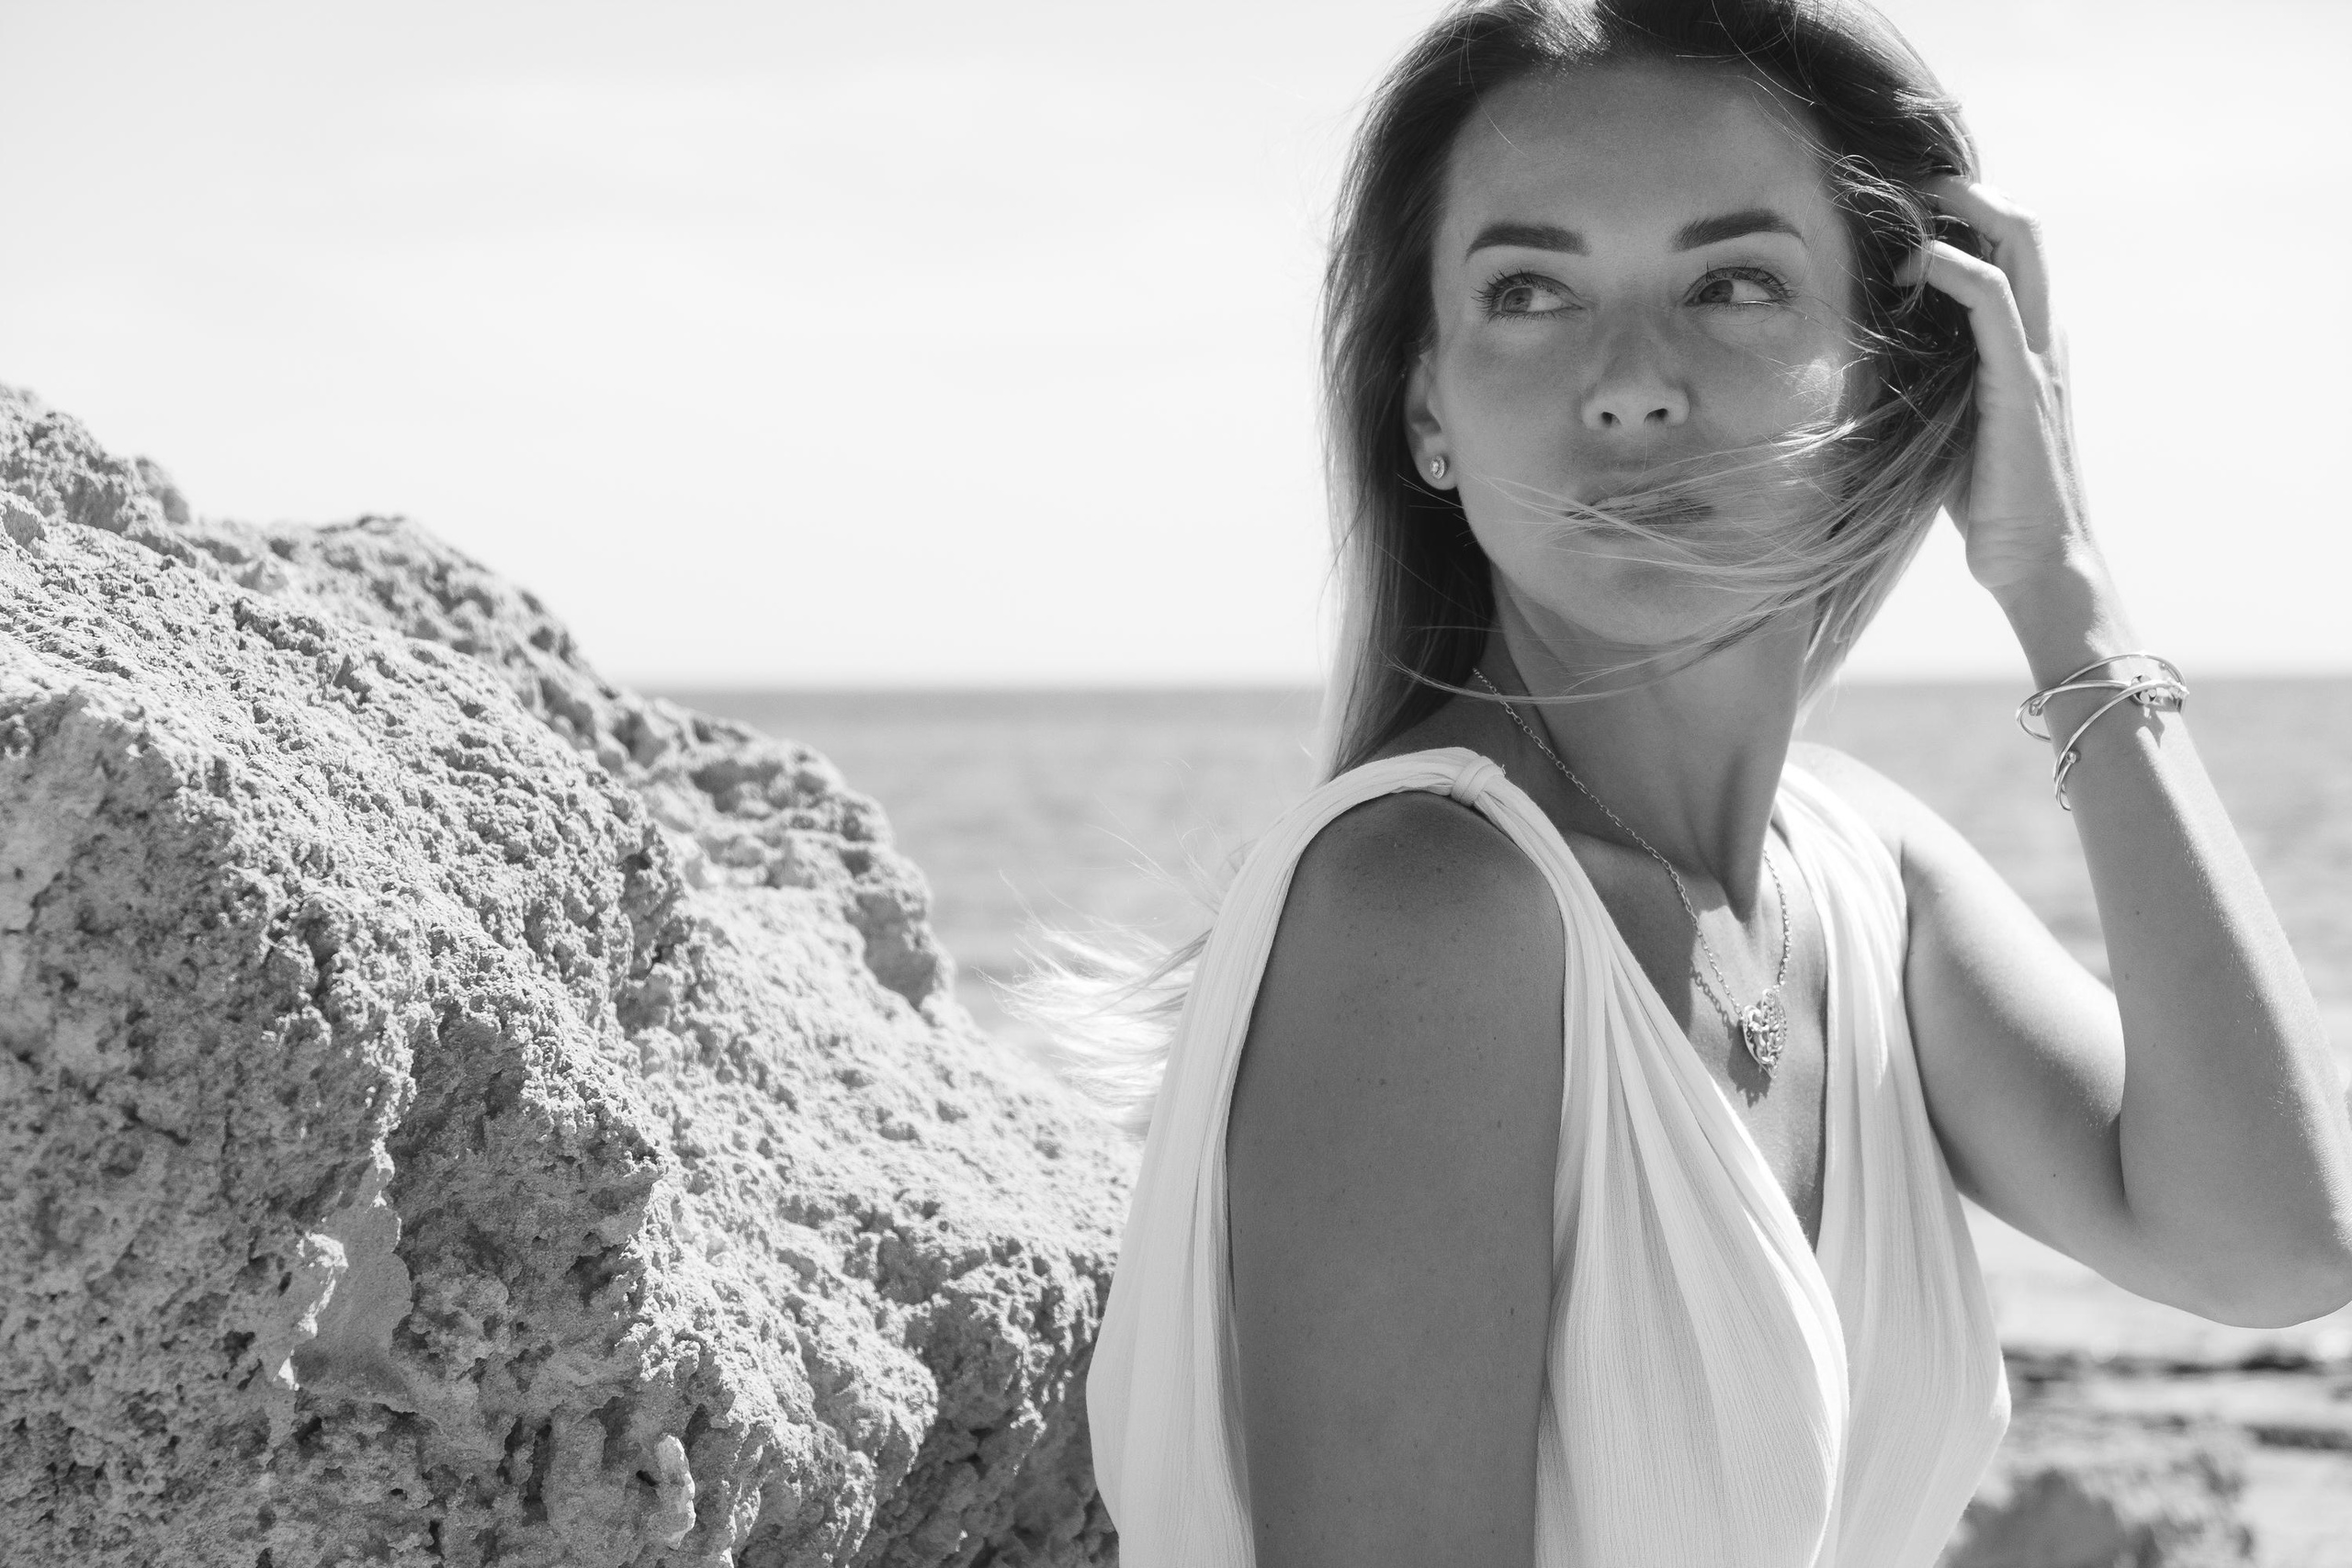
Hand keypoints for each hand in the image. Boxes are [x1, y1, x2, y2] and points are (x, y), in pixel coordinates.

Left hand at [1899, 179, 2096, 606]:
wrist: (2035, 563)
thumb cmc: (1988, 507)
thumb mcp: (1949, 429)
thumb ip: (1930, 387)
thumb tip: (1869, 367)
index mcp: (2030, 347)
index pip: (2014, 253)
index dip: (1972, 216)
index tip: (1913, 205)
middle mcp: (2046, 339)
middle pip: (2025, 229)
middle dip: (1971, 192)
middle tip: (1912, 179)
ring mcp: (2039, 356)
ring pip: (2021, 245)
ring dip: (1964, 211)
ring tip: (1912, 202)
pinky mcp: (2021, 383)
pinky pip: (1993, 300)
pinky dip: (1953, 266)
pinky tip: (1913, 266)